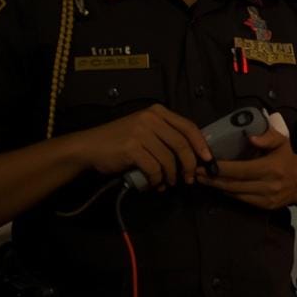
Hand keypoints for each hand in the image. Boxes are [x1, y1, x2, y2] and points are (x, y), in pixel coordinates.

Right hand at [77, 104, 211, 190]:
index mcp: (157, 112)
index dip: (201, 144)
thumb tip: (195, 153)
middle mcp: (150, 118)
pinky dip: (157, 180)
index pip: (188, 126)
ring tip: (168, 184)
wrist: (89, 148)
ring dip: (172, 176)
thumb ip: (167, 136)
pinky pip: (154, 168)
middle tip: (190, 179)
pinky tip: (154, 184)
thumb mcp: (145, 131)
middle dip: (189, 164)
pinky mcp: (132, 148)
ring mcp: (140, 132)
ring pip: (169, 159)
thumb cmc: (119, 142)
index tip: (208, 160)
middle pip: (182, 144)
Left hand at [197, 127, 296, 209]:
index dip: (221, 169)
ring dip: (217, 187)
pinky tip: (218, 187)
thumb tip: (250, 137)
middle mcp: (267, 185)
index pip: (240, 170)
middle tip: (196, 173)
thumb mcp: (282, 142)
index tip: (204, 164)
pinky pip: (241, 200)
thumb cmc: (289, 159)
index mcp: (271, 168)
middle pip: (233, 184)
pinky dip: (228, 193)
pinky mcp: (264, 206)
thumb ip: (268, 137)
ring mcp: (265, 198)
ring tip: (202, 180)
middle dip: (212, 179)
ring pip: (235, 194)